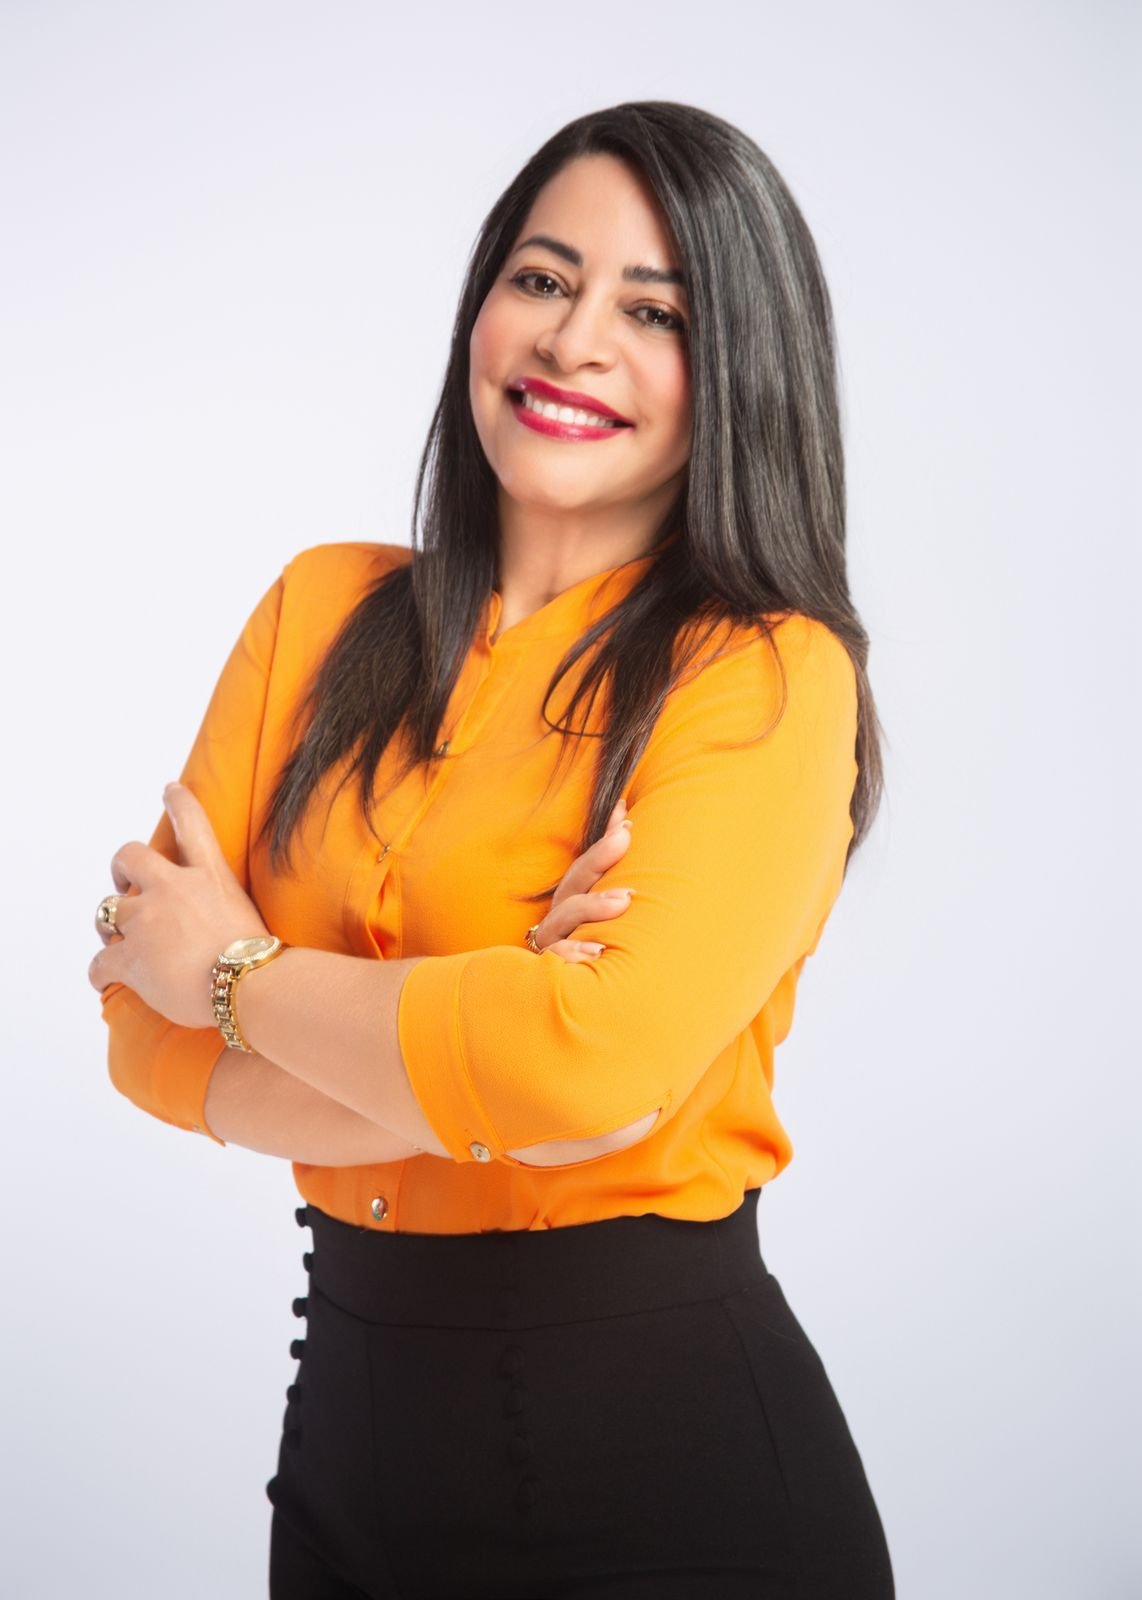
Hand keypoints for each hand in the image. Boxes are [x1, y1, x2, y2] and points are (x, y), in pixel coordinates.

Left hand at [88, 782, 269, 1027]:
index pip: (192, 824)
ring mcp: (147, 921)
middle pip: (129, 856)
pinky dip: (101, 972)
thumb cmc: (258, 960)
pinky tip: (106, 979)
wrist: (249, 986)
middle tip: (125, 888)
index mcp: (208, 876)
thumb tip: (207, 923)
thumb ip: (219, 906)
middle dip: (121, 871)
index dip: (179, 803)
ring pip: (106, 910)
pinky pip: (99, 962)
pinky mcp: (131, 957)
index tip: (171, 791)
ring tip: (121, 942)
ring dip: (110, 926)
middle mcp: (172, 889)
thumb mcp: (245, 913)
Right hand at [530, 794, 635, 962]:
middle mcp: (559, 919)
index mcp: (574, 904)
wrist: (562, 1008)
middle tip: (625, 837)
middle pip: (575, 882)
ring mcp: (552, 943)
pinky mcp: (549, 972)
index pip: (589, 865)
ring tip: (623, 901)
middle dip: (599, 857)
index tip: (625, 816)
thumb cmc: (592, 961)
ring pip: (565, 918)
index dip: (604, 840)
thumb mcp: (606, 927)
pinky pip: (556, 961)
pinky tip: (596, 953)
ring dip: (593, 906)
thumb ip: (620, 897)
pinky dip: (573, 954)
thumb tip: (642, 849)